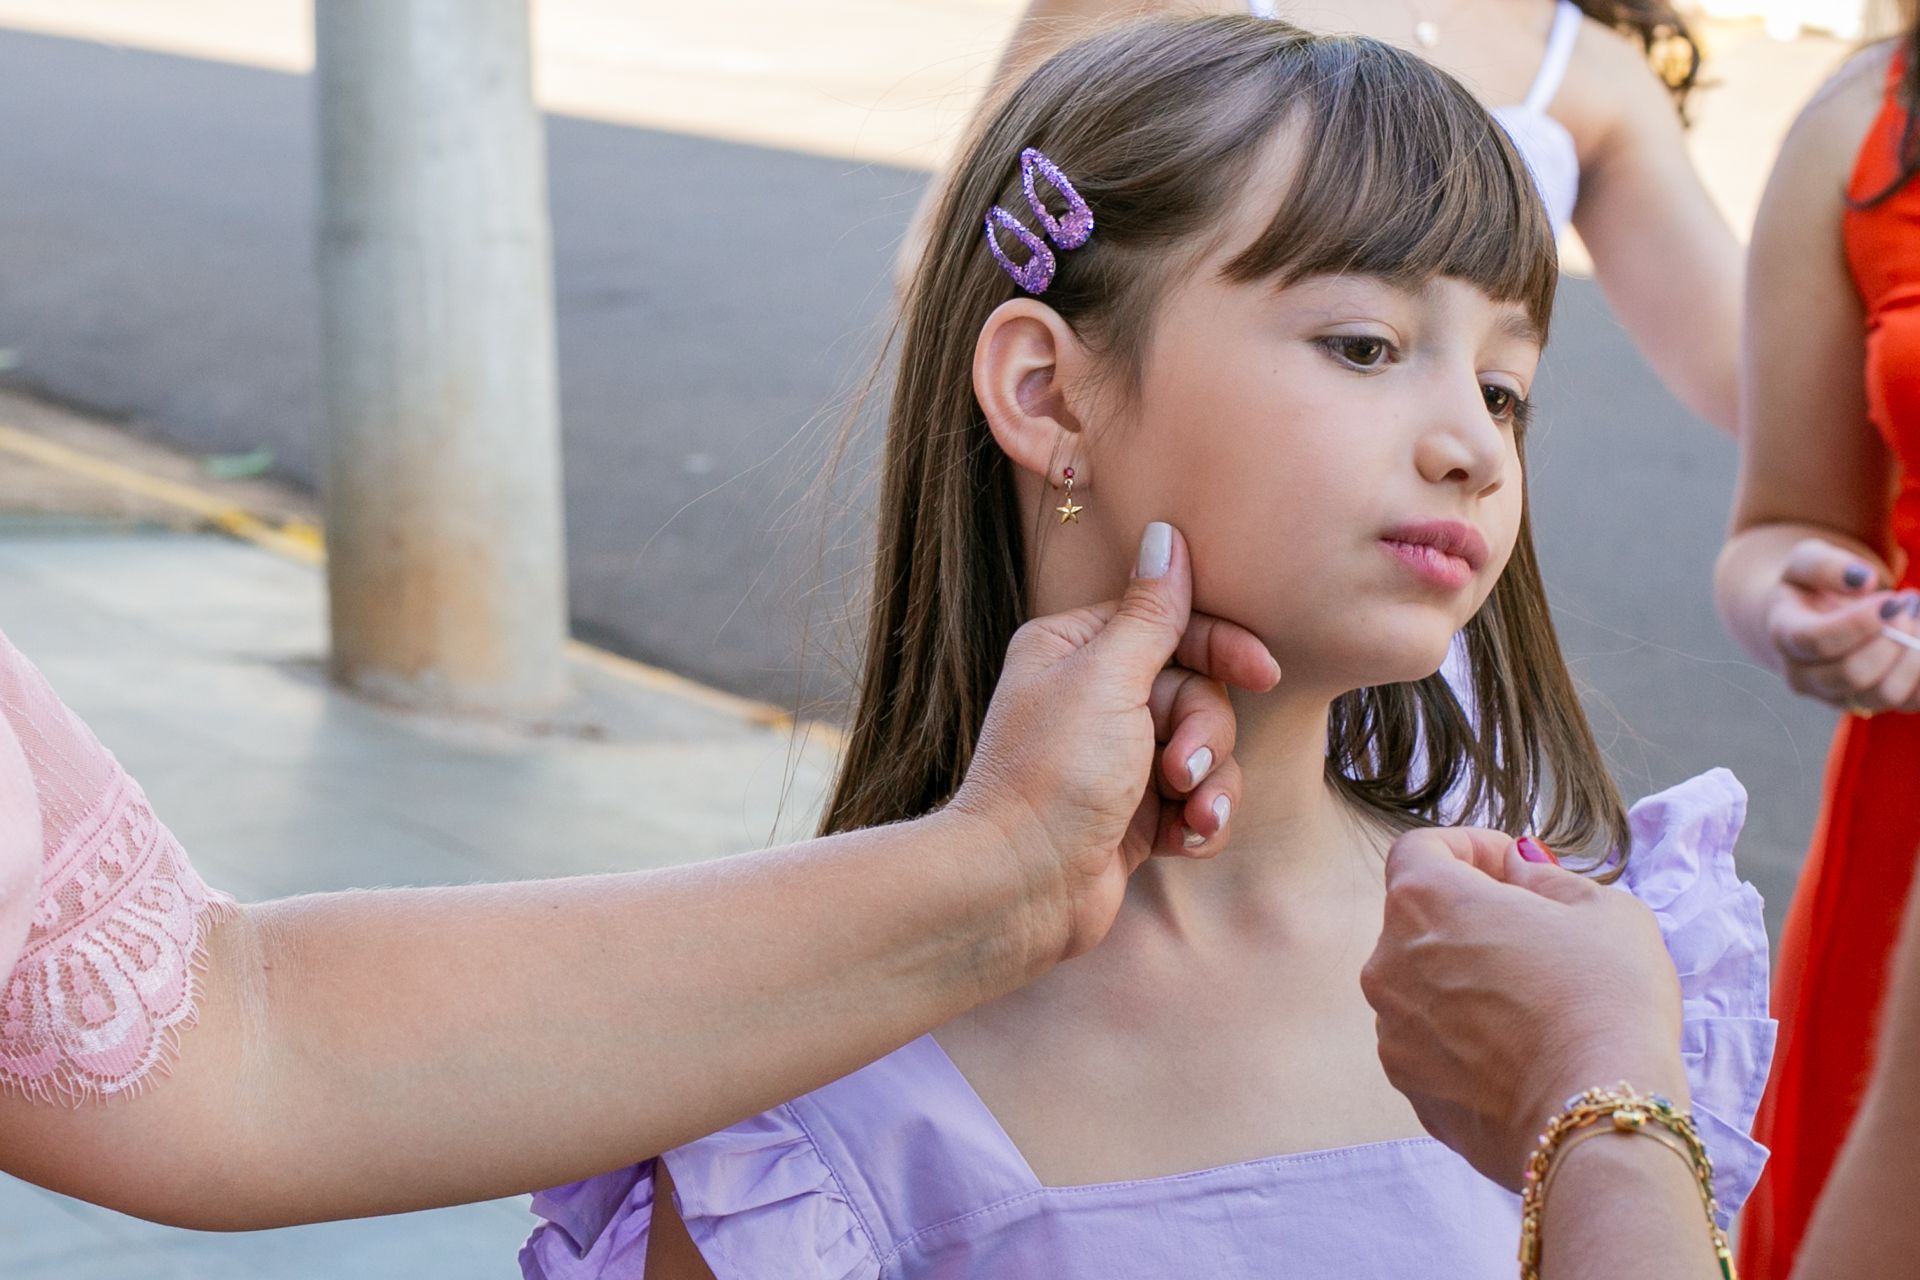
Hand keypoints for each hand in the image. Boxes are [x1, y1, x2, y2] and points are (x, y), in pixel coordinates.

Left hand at [950, 522, 1279, 963]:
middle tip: (1180, 770)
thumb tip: (1166, 535)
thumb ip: (1151, 614)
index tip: (1262, 672)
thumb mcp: (1108, 680)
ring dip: (1209, 787)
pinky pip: (1198, 802)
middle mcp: (1094, 698)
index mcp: (1075, 650)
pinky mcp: (1135, 814)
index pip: (1171, 625)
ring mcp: (1116, 760)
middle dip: (1205, 736)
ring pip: (1206, 752)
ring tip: (1187, 816)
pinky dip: (1198, 822)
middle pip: (1198, 692)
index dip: (1222, 648)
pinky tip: (1180, 843)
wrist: (1021, 888)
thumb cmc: (1053, 776)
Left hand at [1360, 828, 1689, 1188]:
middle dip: (1472, 916)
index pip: (1420, 849)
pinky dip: (1464, 1036)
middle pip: (1420, 919)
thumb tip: (1519, 870)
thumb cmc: (1605, 1001)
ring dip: (1465, 978)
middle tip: (1536, 934)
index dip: (1468, 848)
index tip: (1512, 868)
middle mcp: (1388, 961)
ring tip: (1533, 1001)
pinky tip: (1520, 1051)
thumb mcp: (1603, 911)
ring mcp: (1392, 1029)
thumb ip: (1546, 877)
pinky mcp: (1409, 1085)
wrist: (1592, 1120)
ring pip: (1423, 984)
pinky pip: (1431, 1041)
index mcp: (1425, 902)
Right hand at [1762, 538, 1919, 713]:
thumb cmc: (1808, 588)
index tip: (1890, 598)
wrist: (1804, 621)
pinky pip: (1909, 702)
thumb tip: (1863, 580)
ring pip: (1882, 694)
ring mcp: (1836, 696)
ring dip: (1912, 655)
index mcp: (1785, 635)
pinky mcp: (1869, 704)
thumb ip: (1826, 565)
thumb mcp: (1806, 559)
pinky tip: (1918, 640)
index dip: (1858, 623)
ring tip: (1914, 619)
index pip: (1816, 642)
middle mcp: (1804, 675)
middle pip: (1851, 674)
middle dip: (1890, 638)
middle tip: (1904, 605)